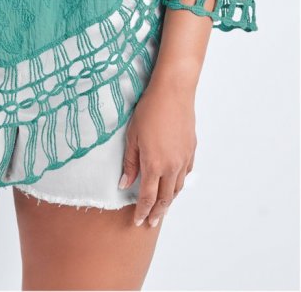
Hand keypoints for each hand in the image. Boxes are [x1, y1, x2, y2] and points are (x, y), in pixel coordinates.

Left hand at [119, 81, 195, 227]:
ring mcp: (184, 159)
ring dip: (169, 201)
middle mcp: (171, 166)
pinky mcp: (191, 150)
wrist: (173, 93)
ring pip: (177, 188)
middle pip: (165, 198)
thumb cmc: (148, 110)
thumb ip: (130, 162)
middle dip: (157, 213)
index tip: (137, 222)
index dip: (142, 212)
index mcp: (154, 164)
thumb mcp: (132, 136)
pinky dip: (179, 184)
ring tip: (162, 209)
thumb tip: (125, 184)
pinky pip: (186, 174)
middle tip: (151, 223)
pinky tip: (175, 185)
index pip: (148, 197)